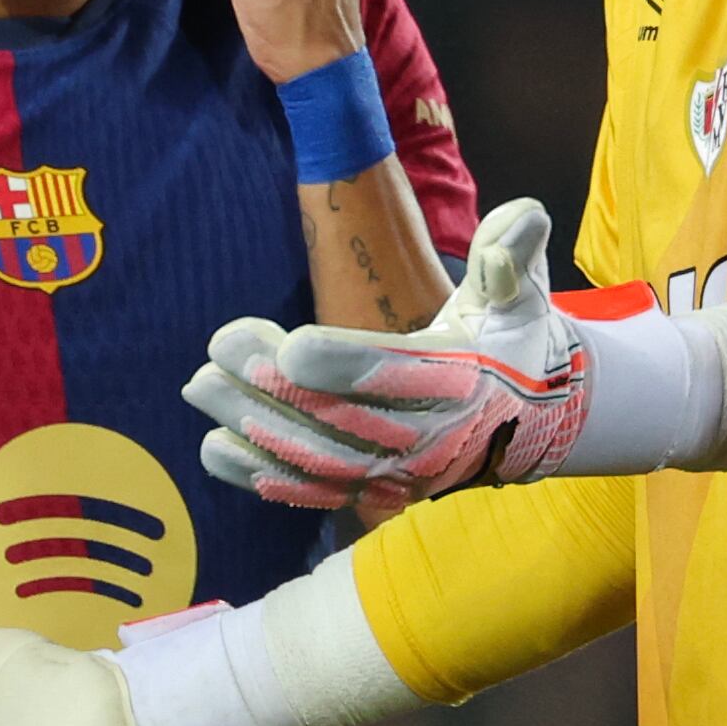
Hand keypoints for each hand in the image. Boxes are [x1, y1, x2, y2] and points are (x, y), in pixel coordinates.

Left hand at [187, 197, 590, 509]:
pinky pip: (312, 492)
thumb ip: (515, 252)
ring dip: (250, 426)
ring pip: (315, 460)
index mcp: (465, 380)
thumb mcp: (523, 292)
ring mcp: (399, 475)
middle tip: (216, 347)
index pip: (399, 374)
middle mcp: (432, 438)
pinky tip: (213, 446)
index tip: (289, 344)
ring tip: (199, 385)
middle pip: (342, 418)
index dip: (344, 364)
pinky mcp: (374, 495)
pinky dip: (260, 474)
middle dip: (272, 387)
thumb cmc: (511, 340)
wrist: (527, 421)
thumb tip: (513, 230)